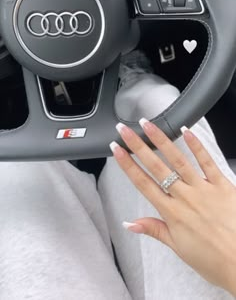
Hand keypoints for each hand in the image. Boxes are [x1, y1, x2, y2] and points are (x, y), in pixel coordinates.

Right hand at [110, 120, 235, 295]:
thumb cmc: (212, 259)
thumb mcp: (177, 247)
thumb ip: (154, 229)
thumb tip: (130, 224)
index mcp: (172, 213)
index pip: (143, 183)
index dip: (127, 165)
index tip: (117, 150)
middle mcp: (185, 197)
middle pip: (156, 166)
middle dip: (138, 146)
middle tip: (125, 130)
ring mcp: (203, 189)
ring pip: (178, 160)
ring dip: (161, 140)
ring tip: (149, 125)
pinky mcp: (222, 185)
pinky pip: (207, 162)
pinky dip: (196, 145)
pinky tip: (186, 130)